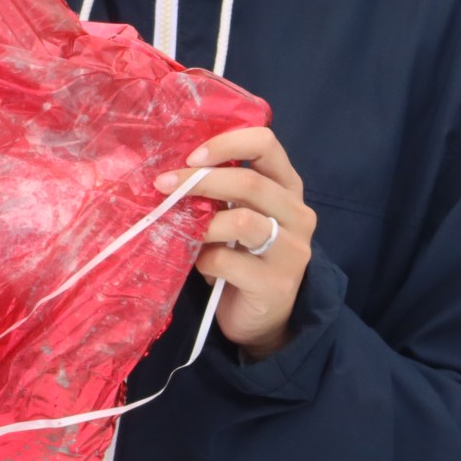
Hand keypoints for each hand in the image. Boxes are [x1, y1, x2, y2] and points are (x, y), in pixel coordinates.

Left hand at [155, 125, 315, 359]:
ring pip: (242, 221)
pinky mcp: (277, 283)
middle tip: (163, 185)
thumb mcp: (235, 213)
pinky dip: (204, 260)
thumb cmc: (242, 254)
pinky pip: (228, 261)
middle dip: (199, 180)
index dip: (226, 142)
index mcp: (287, 186)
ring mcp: (292, 250)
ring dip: (202, 223)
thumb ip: (220, 190)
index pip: (266, 143)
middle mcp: (297, 213)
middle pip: (250, 181)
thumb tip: (170, 170)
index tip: (191, 155)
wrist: (263, 318)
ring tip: (183, 231)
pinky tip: (201, 265)